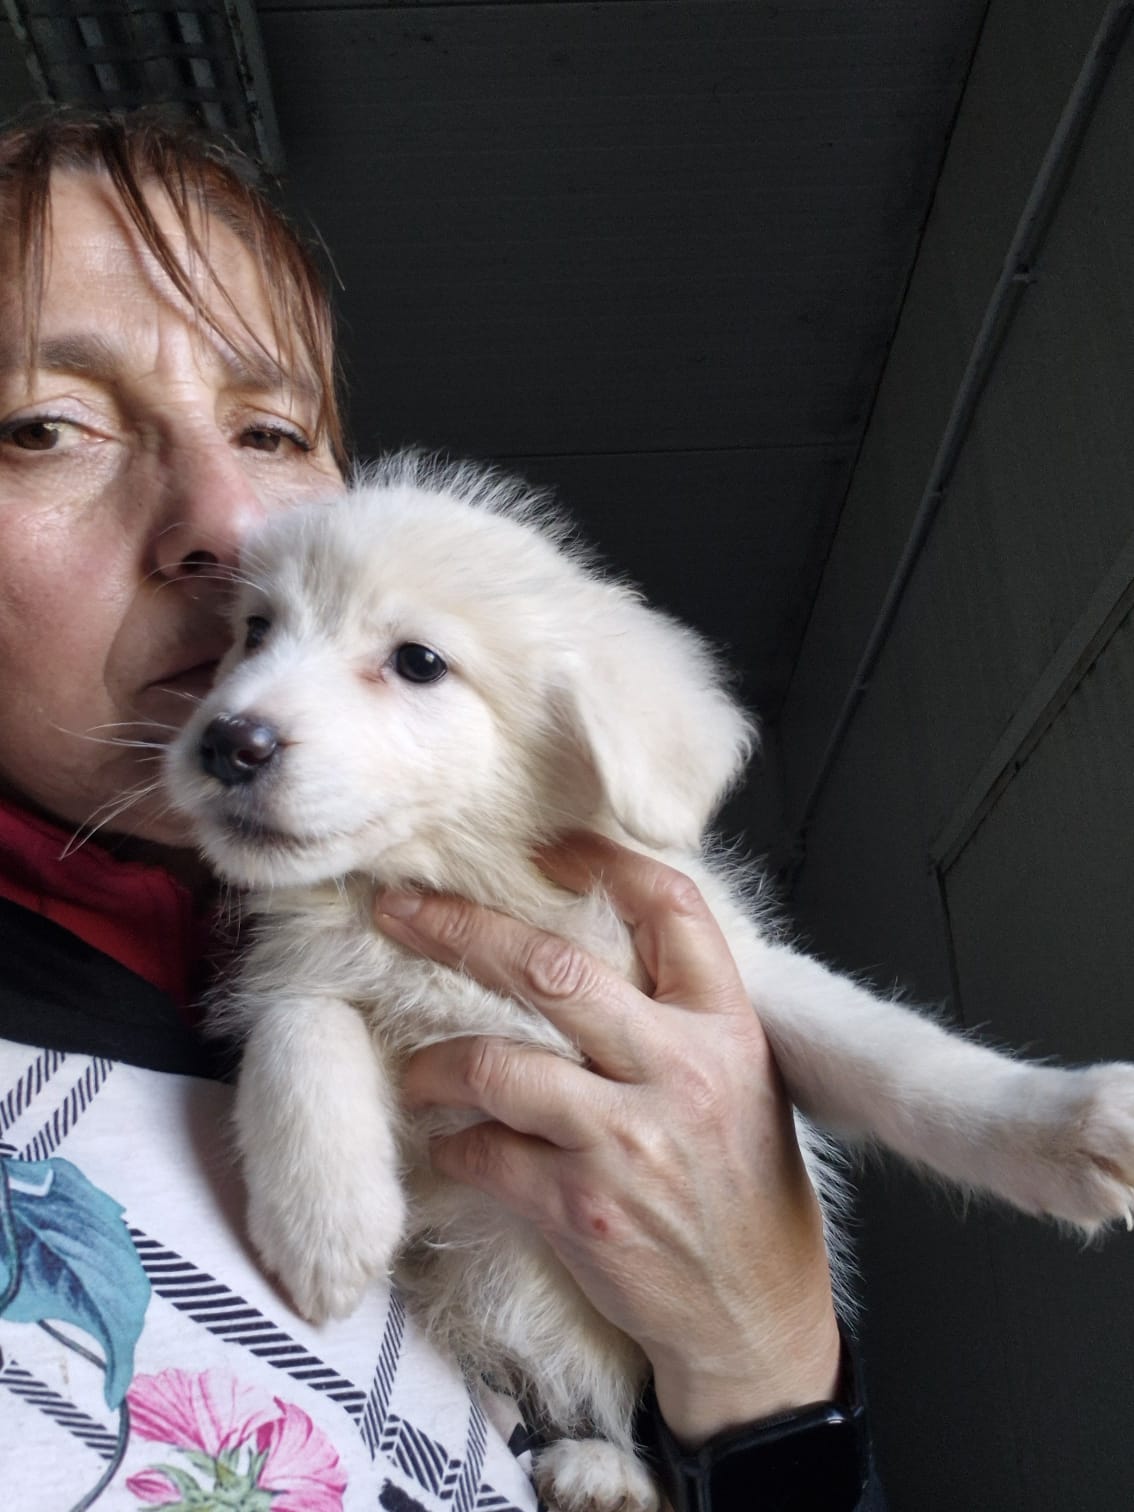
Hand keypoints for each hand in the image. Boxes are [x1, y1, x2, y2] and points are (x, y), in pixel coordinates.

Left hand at [374, 833, 839, 1444]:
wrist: (755, 1318)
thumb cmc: (744, 1191)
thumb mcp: (743, 1080)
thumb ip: (680, 1013)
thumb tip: (590, 944)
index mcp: (726, 1028)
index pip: (670, 909)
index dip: (604, 863)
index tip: (550, 850)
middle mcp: (679, 1071)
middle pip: (550, 970)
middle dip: (459, 929)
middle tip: (399, 910)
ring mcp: (626, 1141)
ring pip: (496, 1062)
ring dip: (437, 1063)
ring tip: (420, 1073)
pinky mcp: (580, 1209)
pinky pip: (483, 1151)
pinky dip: (456, 1143)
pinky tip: (460, 1146)